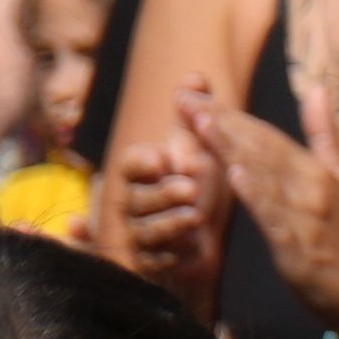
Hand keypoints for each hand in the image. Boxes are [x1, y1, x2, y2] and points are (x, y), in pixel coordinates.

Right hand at [95, 76, 231, 289]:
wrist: (207, 230)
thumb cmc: (200, 180)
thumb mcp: (202, 146)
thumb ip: (197, 114)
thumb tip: (194, 76)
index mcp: (143, 172)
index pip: (131, 163)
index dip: (142, 162)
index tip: (160, 158)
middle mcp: (134, 203)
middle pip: (136, 200)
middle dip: (161, 194)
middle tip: (190, 188)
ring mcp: (139, 234)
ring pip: (143, 232)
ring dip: (167, 225)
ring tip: (194, 218)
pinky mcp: (150, 262)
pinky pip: (151, 262)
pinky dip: (167, 257)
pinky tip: (184, 252)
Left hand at [206, 101, 338, 338]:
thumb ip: (325, 137)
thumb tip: (315, 89)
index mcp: (320, 170)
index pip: (268, 135)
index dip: (230, 114)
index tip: (194, 95)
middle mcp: (315, 185)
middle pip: (262, 147)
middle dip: (220, 121)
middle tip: (184, 97)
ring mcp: (309, 215)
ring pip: (266, 174)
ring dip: (232, 147)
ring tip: (201, 121)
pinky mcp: (301, 247)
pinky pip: (276, 216)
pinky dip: (258, 193)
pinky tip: (235, 175)